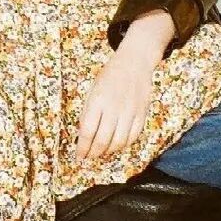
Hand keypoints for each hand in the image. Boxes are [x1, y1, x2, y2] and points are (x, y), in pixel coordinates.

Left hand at [76, 47, 156, 161]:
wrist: (135, 62)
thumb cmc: (109, 76)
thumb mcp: (92, 89)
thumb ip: (88, 112)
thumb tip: (83, 136)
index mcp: (98, 100)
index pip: (87, 131)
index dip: (82, 148)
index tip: (78, 157)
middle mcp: (114, 107)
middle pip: (103, 140)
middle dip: (94, 153)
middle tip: (89, 158)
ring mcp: (130, 111)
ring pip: (119, 142)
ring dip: (108, 152)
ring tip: (101, 153)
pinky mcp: (142, 114)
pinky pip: (133, 137)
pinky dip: (123, 145)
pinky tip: (116, 145)